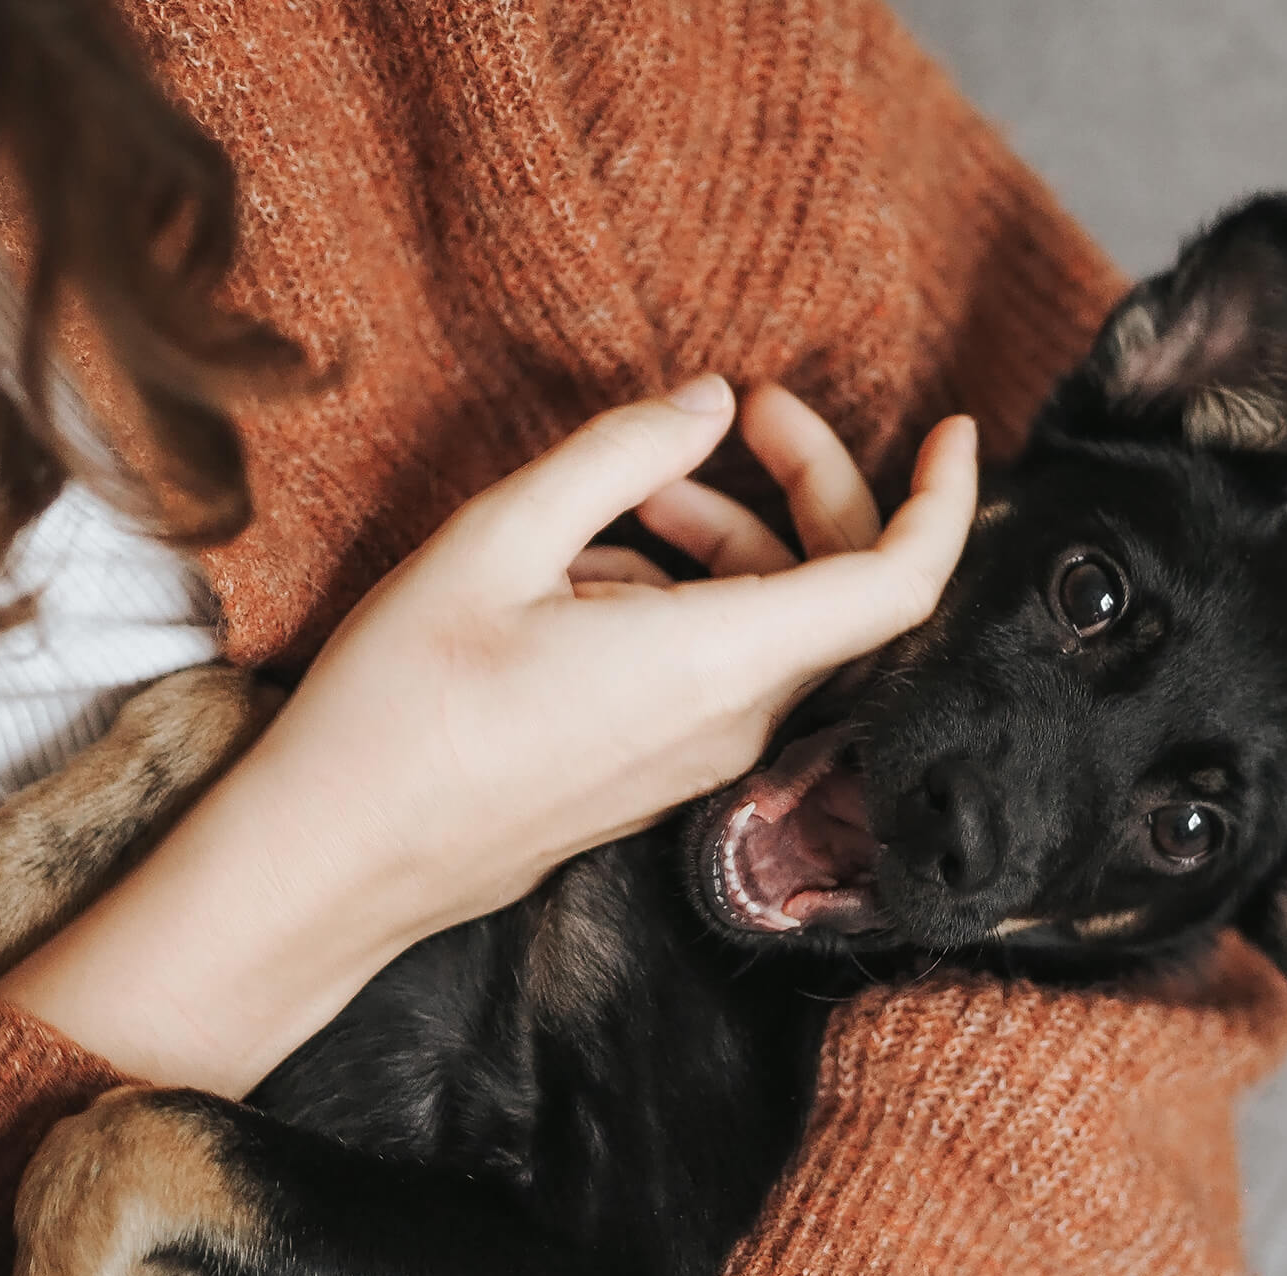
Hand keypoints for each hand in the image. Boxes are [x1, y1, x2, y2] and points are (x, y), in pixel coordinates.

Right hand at [0, 377, 977, 1095]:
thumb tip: (707, 403)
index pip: (898, 586)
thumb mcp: (495, 542)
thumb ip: (617, 456)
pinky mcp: (663, 773)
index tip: (950, 428)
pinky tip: (587, 567)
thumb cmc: (400, 707)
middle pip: (838, 591)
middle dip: (808, 484)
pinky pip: (721, 668)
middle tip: (738, 411)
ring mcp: (701, 757)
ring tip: (627, 492)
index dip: (943, 501)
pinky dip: (688, 594)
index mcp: (719, 662)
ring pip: (774, 625)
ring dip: (727, 537)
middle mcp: (735, 721)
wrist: (336, 862)